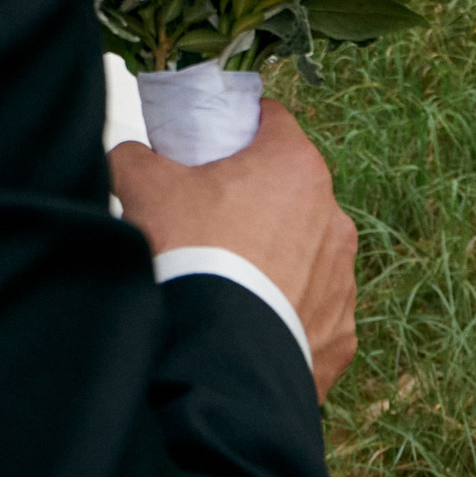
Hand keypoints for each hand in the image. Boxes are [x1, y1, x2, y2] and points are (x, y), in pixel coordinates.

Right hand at [109, 100, 358, 397]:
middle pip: (291, 192)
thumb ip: (134, 156)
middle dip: (257, 199)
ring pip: (306, 252)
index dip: (240, 128)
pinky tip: (249, 320)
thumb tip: (131, 156)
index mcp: (295, 167)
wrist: (216, 354)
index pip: (273, 122)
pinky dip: (286, 312)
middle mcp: (334, 217)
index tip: (214, 147)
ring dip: (276, 257)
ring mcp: (343, 279)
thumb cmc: (189, 254)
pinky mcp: (341, 333)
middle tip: (211, 218)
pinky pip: (314, 311)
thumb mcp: (143, 186)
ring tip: (229, 278)